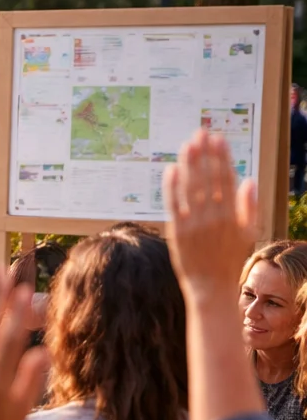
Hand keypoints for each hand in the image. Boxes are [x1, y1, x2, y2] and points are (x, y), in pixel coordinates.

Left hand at [163, 129, 255, 301]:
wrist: (211, 286)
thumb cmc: (230, 258)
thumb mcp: (249, 232)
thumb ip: (249, 206)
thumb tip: (249, 180)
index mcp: (233, 214)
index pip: (227, 178)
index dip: (222, 157)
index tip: (218, 139)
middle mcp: (214, 216)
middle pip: (208, 178)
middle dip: (204, 154)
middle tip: (200, 133)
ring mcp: (194, 223)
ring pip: (191, 187)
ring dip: (188, 164)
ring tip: (187, 145)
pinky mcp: (177, 231)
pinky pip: (173, 204)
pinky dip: (171, 186)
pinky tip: (171, 169)